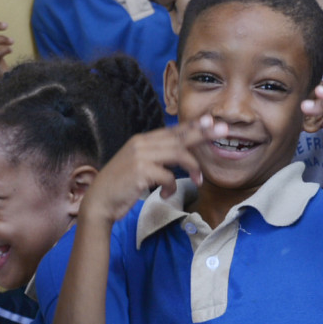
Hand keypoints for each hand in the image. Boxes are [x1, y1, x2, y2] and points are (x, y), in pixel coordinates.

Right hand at [78, 115, 223, 225]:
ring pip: (178, 154)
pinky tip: (167, 195)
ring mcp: (140, 156)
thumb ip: (156, 158)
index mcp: (142, 141)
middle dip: (203, 133)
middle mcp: (141, 143)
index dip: (193, 126)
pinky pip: (168, 176)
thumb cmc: (121, 187)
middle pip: (179, 136)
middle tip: (224, 131)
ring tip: (199, 180)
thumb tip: (180, 156)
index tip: (211, 121)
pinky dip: (172, 187)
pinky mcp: (140, 171)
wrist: (99, 202)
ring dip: (193, 167)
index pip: (172, 130)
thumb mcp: (139, 166)